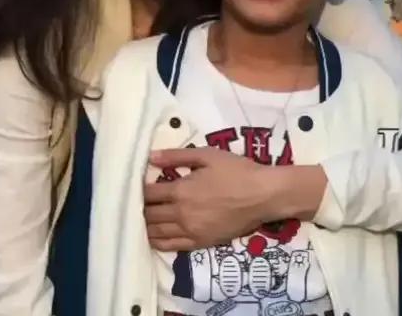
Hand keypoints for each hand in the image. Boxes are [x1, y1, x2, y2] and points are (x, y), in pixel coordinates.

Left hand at [145, 148, 294, 251]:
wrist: (263, 195)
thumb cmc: (236, 171)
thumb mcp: (207, 155)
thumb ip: (177, 156)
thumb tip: (151, 157)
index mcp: (180, 190)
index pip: (149, 193)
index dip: (140, 189)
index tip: (138, 185)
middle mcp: (181, 214)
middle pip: (149, 214)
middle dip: (141, 207)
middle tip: (138, 201)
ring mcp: (190, 232)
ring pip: (157, 233)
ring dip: (146, 226)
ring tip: (142, 218)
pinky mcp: (200, 243)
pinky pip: (171, 246)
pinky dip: (158, 242)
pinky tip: (153, 236)